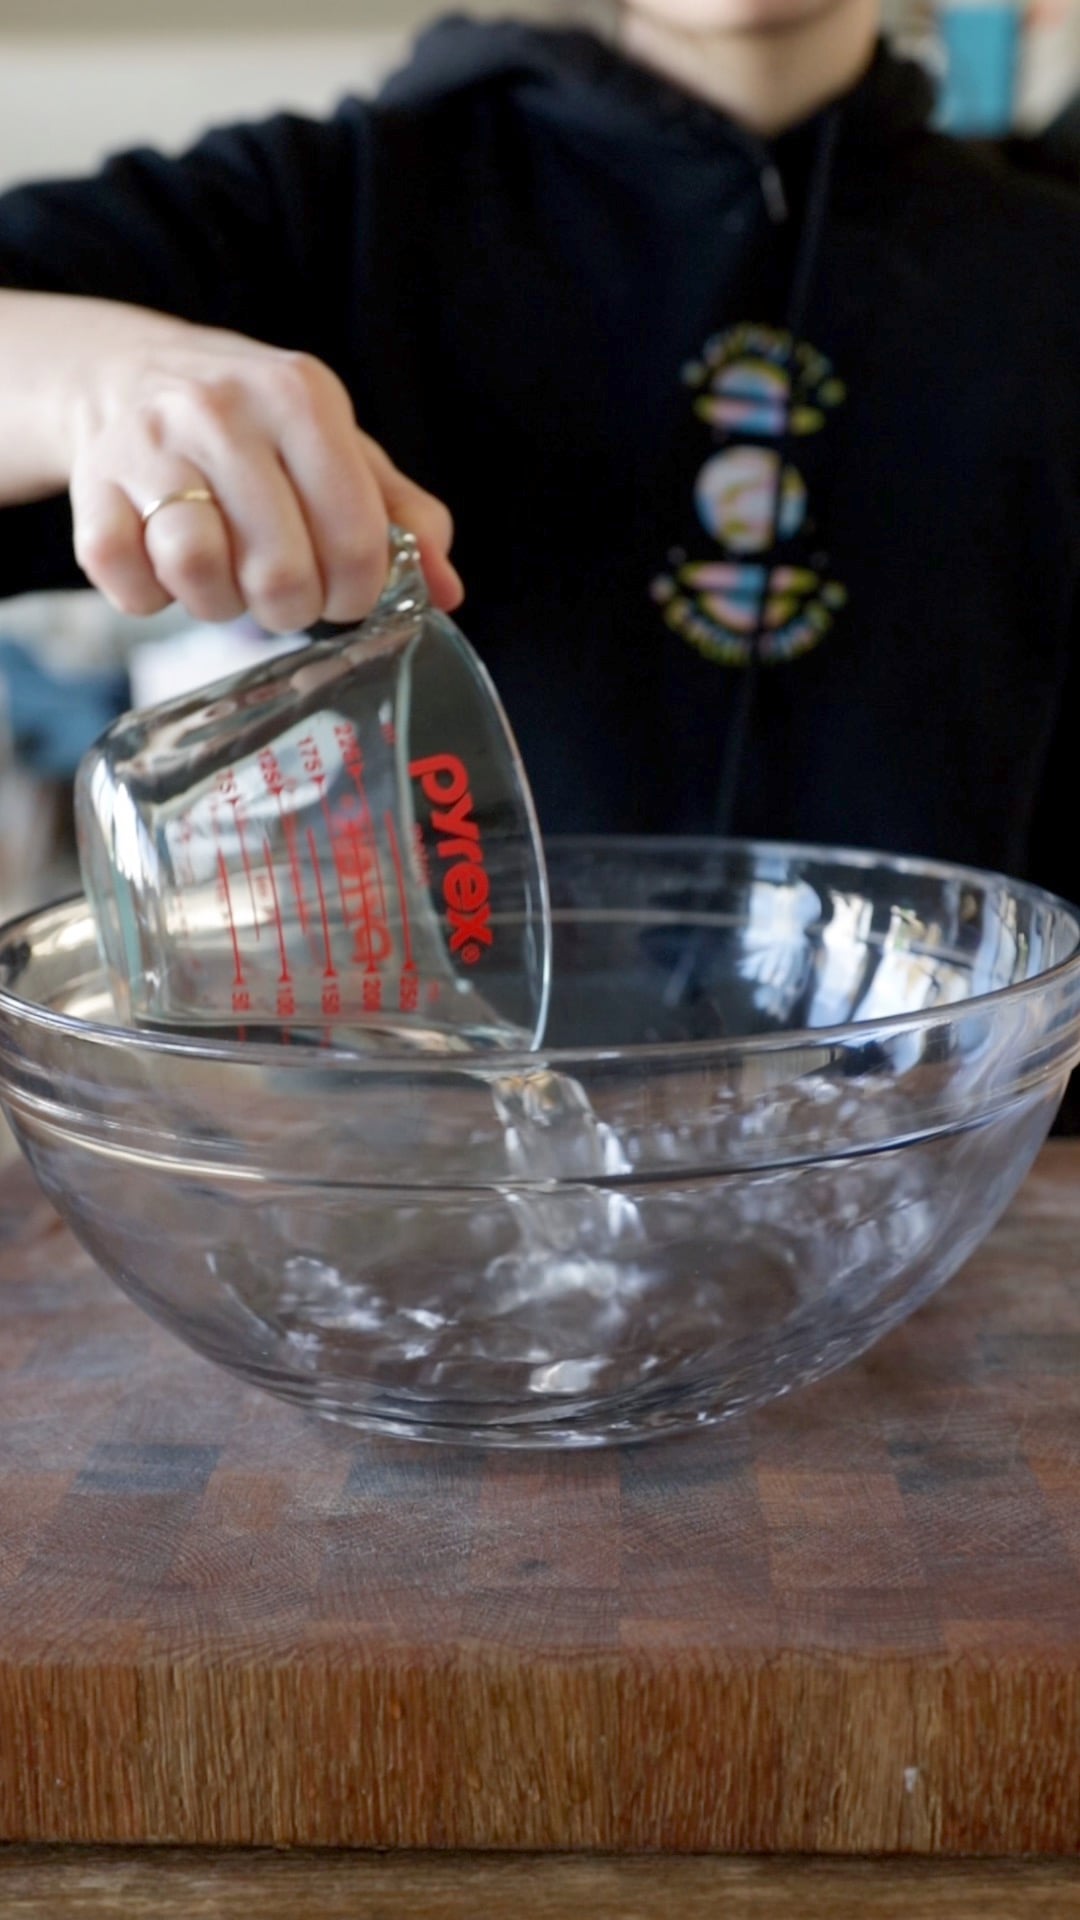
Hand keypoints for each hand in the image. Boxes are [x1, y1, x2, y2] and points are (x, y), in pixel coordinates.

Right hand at [64, 322, 462, 631]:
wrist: (126, 371)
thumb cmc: (255, 428)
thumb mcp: (337, 447)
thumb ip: (400, 514)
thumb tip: (448, 588)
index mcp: (299, 396)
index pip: (356, 537)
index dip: (359, 592)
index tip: (347, 592)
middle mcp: (221, 410)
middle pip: (280, 570)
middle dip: (292, 608)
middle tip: (284, 593)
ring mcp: (148, 447)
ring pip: (199, 573)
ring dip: (220, 605)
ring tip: (227, 582)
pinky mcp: (93, 489)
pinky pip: (127, 583)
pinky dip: (151, 599)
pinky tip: (166, 571)